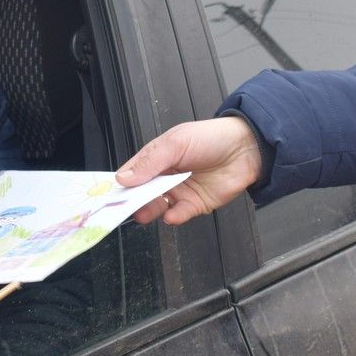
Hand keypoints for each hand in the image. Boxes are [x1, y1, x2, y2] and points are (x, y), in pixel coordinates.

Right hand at [116, 116, 261, 225]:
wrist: (246, 148)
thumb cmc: (211, 138)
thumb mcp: (176, 143)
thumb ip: (150, 161)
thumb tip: (124, 177)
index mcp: (157, 158)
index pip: (132, 173)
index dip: (120, 184)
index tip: (109, 194)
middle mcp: (165, 176)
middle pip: (141, 193)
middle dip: (132, 201)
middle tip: (123, 208)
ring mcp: (179, 191)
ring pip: (157, 206)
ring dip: (149, 210)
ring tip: (144, 213)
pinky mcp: (195, 204)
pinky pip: (179, 214)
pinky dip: (174, 217)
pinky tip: (171, 214)